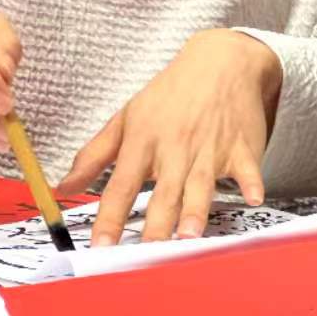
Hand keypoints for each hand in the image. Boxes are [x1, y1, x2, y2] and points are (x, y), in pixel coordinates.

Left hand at [58, 29, 282, 245]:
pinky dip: (252, 182)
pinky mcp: (241, 148)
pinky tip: (254, 197)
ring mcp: (209, 148)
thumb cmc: (171, 93)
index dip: (109, 218)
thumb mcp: (127, 118)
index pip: (121, 186)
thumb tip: (62, 188)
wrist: (220, 61)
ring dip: (195, 210)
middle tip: (147, 254)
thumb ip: (94, 156)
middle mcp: (175, 148)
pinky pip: (247, 168)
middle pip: (162, 193)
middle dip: (155, 225)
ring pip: (201, 184)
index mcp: (143, 142)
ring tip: (188, 236)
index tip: (101, 246)